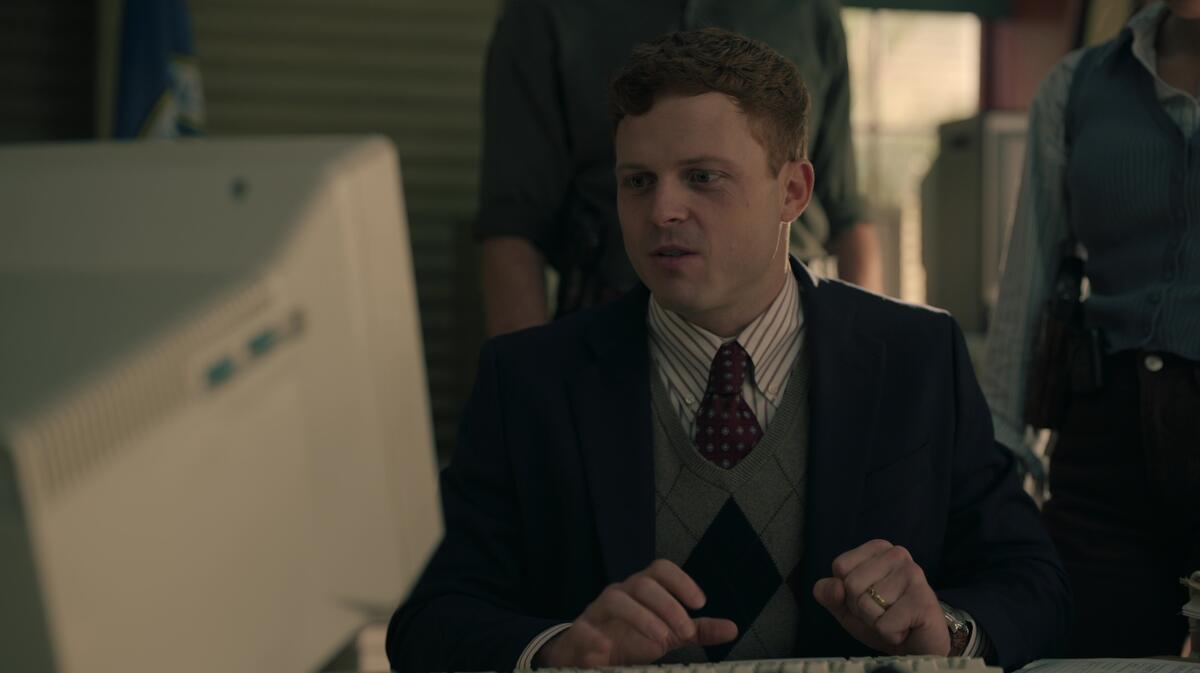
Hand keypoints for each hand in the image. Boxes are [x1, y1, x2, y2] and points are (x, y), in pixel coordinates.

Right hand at [535, 559, 737, 667]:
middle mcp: (619, 593)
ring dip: (641, 618)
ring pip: (614, 599)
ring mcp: (596, 612)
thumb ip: (697, 630)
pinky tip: (607, 651)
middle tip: (685, 632)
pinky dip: (596, 640)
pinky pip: (584, 631)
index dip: (681, 581)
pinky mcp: (578, 634)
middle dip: (668, 606)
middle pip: (642, 584)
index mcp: (641, 590)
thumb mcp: (667, 633)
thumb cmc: (629, 638)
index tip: (700, 603)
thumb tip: (733, 629)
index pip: (660, 569)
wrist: (585, 654)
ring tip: (660, 642)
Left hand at [813, 539, 948, 655]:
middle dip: (861, 609)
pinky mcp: (923, 600)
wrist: (919, 646)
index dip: (847, 592)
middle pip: (852, 585)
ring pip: (866, 605)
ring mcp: (913, 574)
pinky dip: (890, 635)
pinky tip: (906, 628)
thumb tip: (834, 586)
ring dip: (876, 623)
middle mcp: (897, 554)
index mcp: (877, 548)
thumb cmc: (883, 620)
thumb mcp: (846, 607)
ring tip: (896, 620)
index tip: (868, 599)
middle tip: (883, 613)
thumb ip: (829, 593)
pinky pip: (884, 624)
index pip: (840, 567)